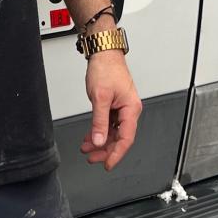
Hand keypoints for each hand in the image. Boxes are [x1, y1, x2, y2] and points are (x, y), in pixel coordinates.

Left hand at [81, 52, 141, 170]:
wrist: (103, 53)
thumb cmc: (106, 68)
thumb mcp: (100, 97)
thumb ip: (99, 121)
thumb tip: (98, 141)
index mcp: (131, 108)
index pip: (126, 138)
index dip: (116, 154)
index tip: (107, 164)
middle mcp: (129, 109)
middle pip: (120, 138)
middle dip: (105, 150)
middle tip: (92, 158)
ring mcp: (121, 107)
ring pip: (112, 132)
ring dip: (99, 141)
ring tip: (86, 149)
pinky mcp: (114, 104)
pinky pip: (108, 124)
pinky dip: (99, 131)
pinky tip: (89, 137)